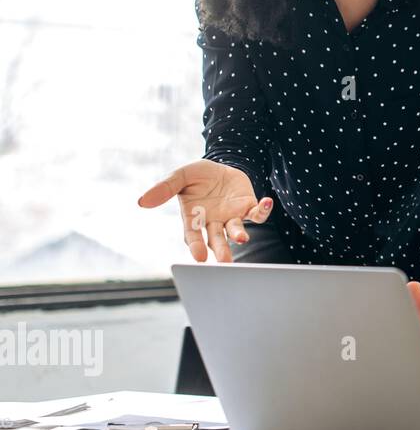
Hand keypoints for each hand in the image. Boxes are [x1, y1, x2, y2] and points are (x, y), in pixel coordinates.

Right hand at [138, 160, 272, 261]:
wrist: (219, 167)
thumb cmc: (196, 176)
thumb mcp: (179, 177)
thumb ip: (164, 189)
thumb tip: (142, 202)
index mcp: (193, 218)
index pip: (193, 236)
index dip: (196, 246)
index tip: (199, 257)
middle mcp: (213, 222)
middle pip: (217, 239)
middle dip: (221, 250)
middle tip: (225, 262)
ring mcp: (231, 216)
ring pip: (236, 230)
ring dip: (240, 234)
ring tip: (242, 239)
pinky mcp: (247, 207)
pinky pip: (256, 213)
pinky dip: (262, 210)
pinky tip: (266, 203)